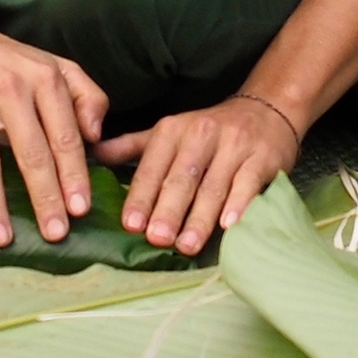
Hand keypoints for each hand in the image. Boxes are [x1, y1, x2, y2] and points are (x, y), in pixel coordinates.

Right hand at [0, 22, 107, 247]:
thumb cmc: (11, 60)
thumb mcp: (57, 66)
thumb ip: (89, 97)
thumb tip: (97, 138)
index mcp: (43, 79)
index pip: (64, 135)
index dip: (74, 174)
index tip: (81, 210)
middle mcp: (8, 89)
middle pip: (30, 151)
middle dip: (44, 196)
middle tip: (56, 233)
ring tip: (2, 239)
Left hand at [97, 93, 302, 253]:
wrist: (265, 111)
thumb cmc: (208, 131)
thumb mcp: (168, 132)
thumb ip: (131, 146)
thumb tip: (93, 154)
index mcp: (173, 129)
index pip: (153, 166)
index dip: (141, 196)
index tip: (131, 225)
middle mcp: (202, 134)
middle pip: (182, 178)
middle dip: (168, 210)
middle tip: (156, 239)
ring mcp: (234, 146)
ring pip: (214, 185)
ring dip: (200, 218)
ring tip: (186, 246)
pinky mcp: (263, 158)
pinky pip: (248, 184)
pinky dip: (239, 205)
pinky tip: (229, 226)